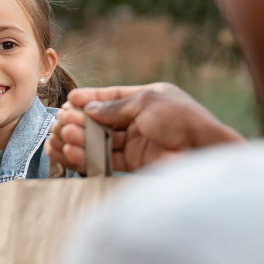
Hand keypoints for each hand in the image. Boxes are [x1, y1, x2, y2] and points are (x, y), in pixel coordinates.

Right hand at [45, 83, 244, 173]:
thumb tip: (87, 108)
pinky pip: (105, 160)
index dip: (90, 99)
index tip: (70, 101)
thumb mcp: (146, 102)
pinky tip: (71, 151)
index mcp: (146, 100)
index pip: (112, 98)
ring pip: (100, 142)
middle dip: (80, 121)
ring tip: (62, 136)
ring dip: (79, 139)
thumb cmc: (181, 119)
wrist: (202, 150)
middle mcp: (140, 121)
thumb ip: (115, 108)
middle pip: (102, 121)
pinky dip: (87, 157)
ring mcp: (136, 144)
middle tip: (61, 121)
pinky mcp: (134, 165)